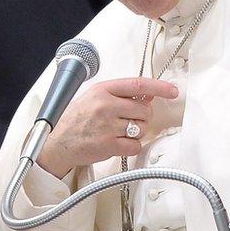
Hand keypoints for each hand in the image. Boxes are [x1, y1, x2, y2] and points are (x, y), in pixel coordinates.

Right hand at [37, 77, 177, 176]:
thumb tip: (148, 94)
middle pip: (145, 110)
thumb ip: (120, 94)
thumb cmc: (75, 120)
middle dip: (142, 117)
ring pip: (142, 128)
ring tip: (119, 132)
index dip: (159, 87)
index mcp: (103, 90)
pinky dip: (131, 146)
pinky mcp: (109, 145)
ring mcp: (108, 126)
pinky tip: (118, 143)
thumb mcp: (94, 98)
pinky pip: (135, 145)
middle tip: (129, 120)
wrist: (57, 143)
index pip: (138, 85)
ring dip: (136, 132)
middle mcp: (106, 106)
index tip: (172, 91)